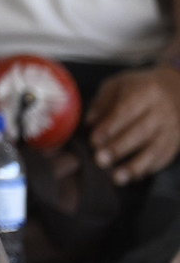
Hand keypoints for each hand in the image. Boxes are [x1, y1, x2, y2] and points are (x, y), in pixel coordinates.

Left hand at [88, 66, 179, 186]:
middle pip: (141, 132)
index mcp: (145, 92)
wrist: (176, 89)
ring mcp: (171, 128)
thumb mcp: (118, 85)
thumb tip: (89, 123)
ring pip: (155, 149)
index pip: (126, 111)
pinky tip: (133, 177)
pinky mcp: (176, 142)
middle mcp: (161, 110)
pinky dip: (148, 168)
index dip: (110, 127)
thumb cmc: (140, 88)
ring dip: (135, 165)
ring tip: (116, 177)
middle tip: (100, 160)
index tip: (94, 140)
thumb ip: (102, 103)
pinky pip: (163, 157)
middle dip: (119, 148)